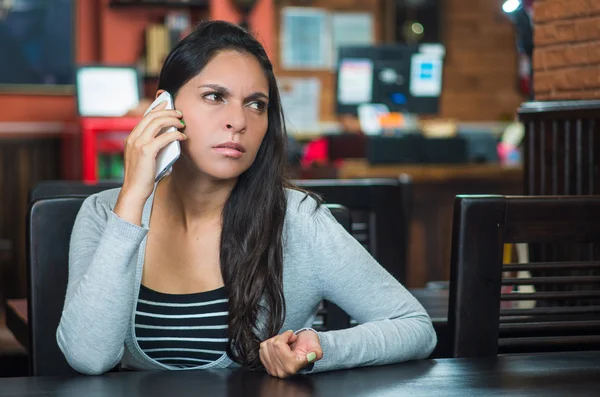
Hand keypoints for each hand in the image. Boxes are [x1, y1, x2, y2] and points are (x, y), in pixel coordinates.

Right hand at [114, 101, 185, 224]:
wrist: (134, 191)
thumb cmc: (142, 177)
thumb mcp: (145, 158)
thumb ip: (152, 146)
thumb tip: (169, 136)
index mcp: (131, 138)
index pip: (145, 117)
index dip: (157, 108)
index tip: (167, 103)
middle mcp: (133, 138)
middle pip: (151, 116)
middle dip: (167, 111)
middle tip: (179, 113)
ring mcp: (138, 143)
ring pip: (157, 123)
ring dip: (172, 120)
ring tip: (182, 122)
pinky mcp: (146, 151)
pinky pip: (164, 137)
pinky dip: (175, 135)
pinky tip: (182, 137)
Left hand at [259, 330, 322, 377]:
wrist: (304, 352)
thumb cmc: (309, 348)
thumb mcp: (316, 349)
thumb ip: (316, 353)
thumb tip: (312, 355)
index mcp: (292, 367)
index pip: (278, 345)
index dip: (286, 336)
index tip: (294, 336)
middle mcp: (281, 371)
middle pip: (272, 344)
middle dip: (282, 337)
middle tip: (290, 339)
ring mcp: (273, 370)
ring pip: (266, 346)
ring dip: (275, 340)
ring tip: (285, 343)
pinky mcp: (267, 367)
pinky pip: (262, 349)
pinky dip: (270, 344)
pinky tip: (278, 347)